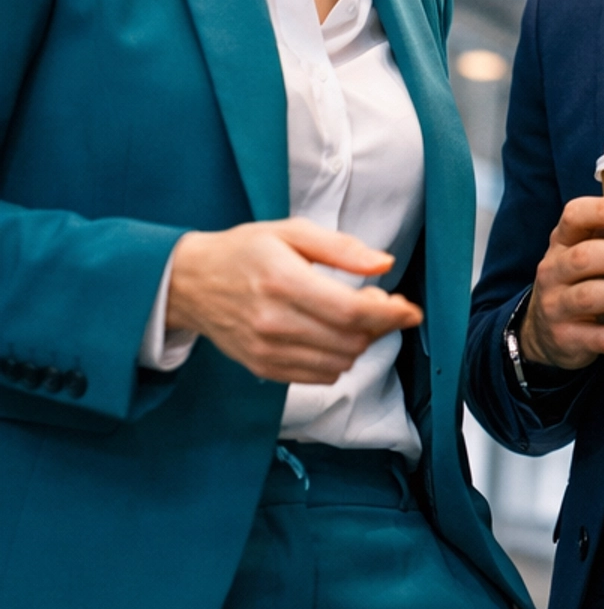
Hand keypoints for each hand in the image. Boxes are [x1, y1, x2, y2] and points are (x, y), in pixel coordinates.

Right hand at [166, 219, 421, 385]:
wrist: (189, 283)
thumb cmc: (243, 251)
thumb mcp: (291, 231)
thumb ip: (341, 247)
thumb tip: (383, 264)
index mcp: (284, 281)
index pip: (351, 312)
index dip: (390, 314)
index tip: (410, 310)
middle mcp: (275, 322)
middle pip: (352, 341)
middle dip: (378, 325)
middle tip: (375, 302)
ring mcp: (268, 351)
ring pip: (340, 363)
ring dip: (359, 343)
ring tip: (349, 317)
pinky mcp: (264, 368)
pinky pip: (320, 377)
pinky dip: (337, 359)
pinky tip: (329, 335)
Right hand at [522, 196, 603, 374]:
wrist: (548, 331)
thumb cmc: (593, 279)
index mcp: (567, 239)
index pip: (574, 215)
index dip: (602, 210)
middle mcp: (555, 269)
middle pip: (584, 257)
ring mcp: (557, 305)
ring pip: (589, 296)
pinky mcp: (566, 338)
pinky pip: (596, 339)